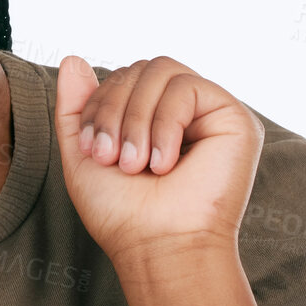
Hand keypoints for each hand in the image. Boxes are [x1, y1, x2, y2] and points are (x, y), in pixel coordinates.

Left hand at [54, 55, 263, 270]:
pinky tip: (163, 164)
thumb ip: (76, 107)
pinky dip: (165, 124)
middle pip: (139, 69)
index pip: (122, 78)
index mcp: (153, 116)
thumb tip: (72, 58)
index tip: (93, 151)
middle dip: (113, 110)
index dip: (98, 104)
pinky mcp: (234, 117)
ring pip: (160, 71)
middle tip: (111, 158)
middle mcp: (184, 110)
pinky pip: (187, 87)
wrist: (157, 248)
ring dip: (137, 119)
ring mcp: (209, 111)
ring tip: (136, 164)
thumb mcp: (84, 153)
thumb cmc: (122, 213)